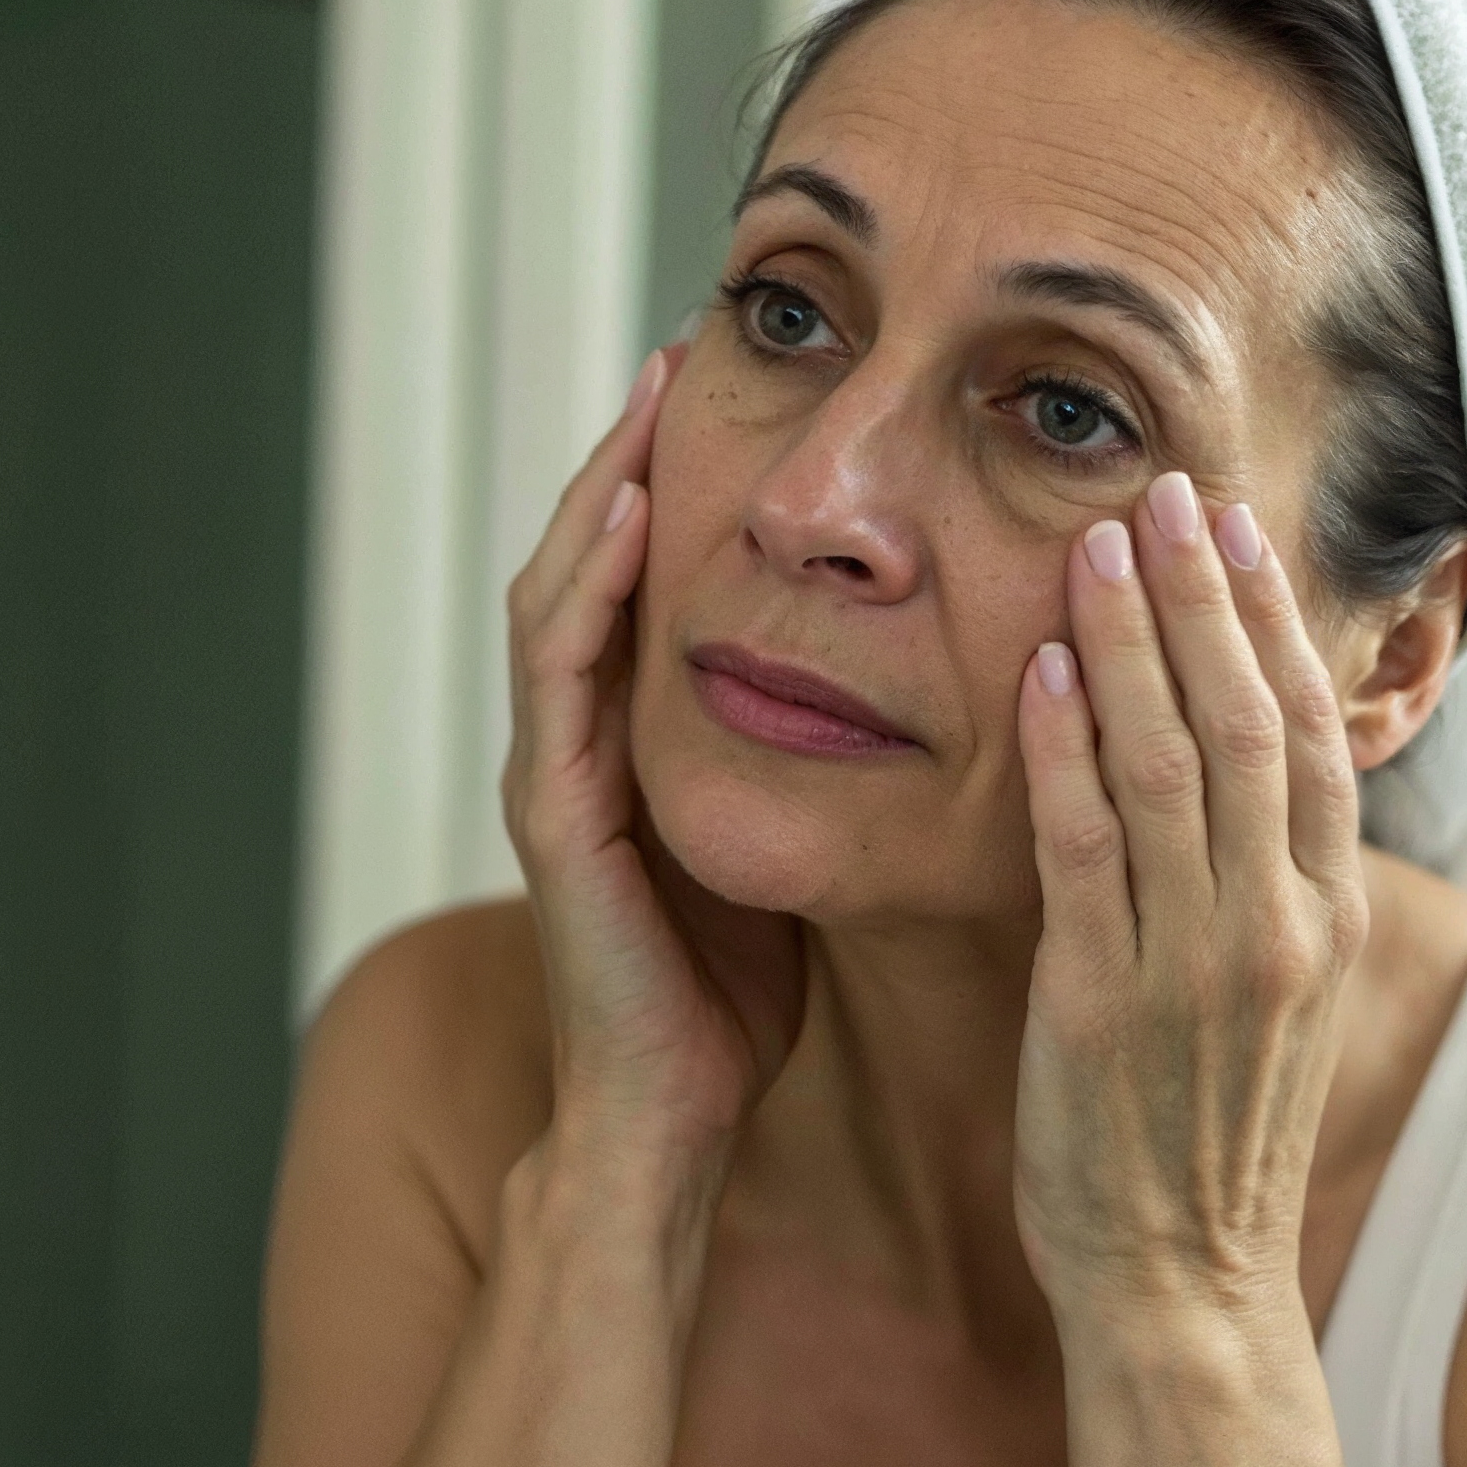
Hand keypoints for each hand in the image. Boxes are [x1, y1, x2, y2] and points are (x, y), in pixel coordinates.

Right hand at [500, 348, 803, 1217]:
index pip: (648, 580)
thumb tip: (912, 680)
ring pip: (559, 593)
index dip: (678, 480)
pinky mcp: (554, 820)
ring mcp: (553, 777)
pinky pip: (558, 678)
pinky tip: (627, 516)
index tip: (739, 386)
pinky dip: (586, 588)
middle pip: (589, 558)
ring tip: (650, 390)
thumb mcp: (791, 840)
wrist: (670, 1124)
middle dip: (628, 449)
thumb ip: (810, 757)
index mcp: (635, 744)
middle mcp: (579, 743)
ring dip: (598, 485)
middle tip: (685, 343)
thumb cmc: (734, 1002)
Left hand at [1009, 473, 1364, 1319]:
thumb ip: (1263, 885)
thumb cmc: (1205, 1138)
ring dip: (1133, 640)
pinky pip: (1085, 851)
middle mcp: (1276, 926)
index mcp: (1325, 918)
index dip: (1268, 619)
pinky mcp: (1101, 1003)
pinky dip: (1065, 753)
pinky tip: (1044, 671)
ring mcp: (1195, 963)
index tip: (1229, 525)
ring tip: (1098, 541)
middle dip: (1205, 594)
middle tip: (1161, 488)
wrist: (1183, 1288)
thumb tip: (1241, 771)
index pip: (1305, 732)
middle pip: (1247, 719)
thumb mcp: (1270, 999)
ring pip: (1170, 763)